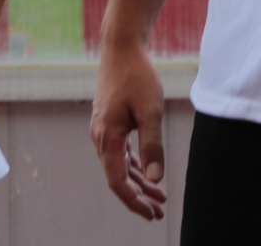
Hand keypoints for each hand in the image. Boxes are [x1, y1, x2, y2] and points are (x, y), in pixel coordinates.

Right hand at [89, 39, 168, 220]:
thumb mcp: (150, 110)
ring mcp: (104, 129)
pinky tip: (148, 172)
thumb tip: (156, 178)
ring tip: (159, 196)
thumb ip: (152, 145)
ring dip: (139, 181)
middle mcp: (101, 137)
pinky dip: (134, 164)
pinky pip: (120, 151)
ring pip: (119, 165)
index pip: (118, 181)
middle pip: (118, 176)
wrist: (121, 47)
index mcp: (107, 138)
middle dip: (138, 196)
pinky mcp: (110, 121)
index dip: (134, 200)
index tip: (151, 213)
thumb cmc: (137, 76)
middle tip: (159, 212)